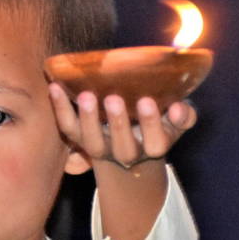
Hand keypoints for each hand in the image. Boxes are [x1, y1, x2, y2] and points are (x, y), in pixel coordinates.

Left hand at [48, 84, 195, 168]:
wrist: (127, 143)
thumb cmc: (156, 123)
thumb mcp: (174, 122)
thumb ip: (183, 116)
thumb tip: (178, 109)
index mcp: (153, 147)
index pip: (156, 143)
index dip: (152, 124)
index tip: (147, 101)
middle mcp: (126, 153)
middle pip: (123, 146)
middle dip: (118, 123)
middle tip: (114, 98)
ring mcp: (100, 148)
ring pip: (92, 142)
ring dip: (87, 119)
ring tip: (86, 95)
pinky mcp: (79, 139)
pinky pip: (68, 128)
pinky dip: (60, 108)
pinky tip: (55, 86)